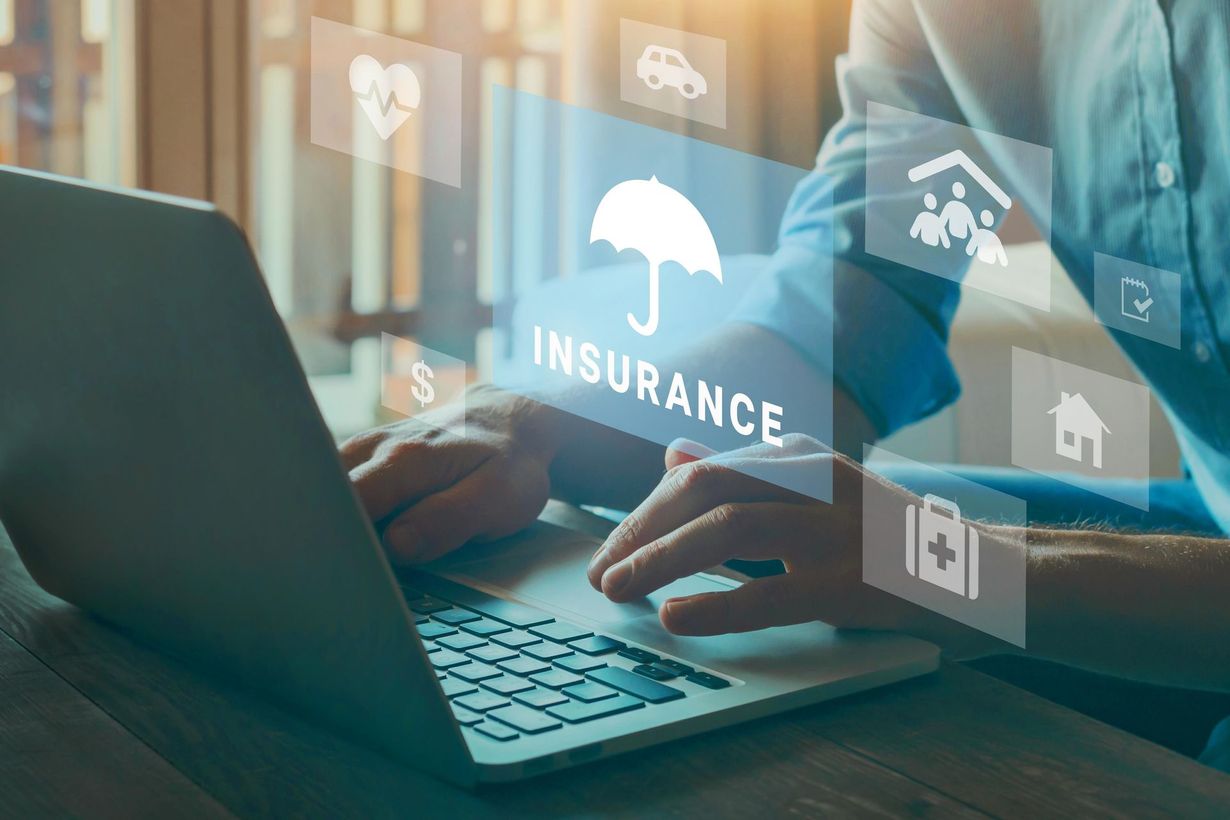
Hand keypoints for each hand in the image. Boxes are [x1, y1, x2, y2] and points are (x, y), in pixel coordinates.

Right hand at [340, 385, 559, 563]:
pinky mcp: (363, 456)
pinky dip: (337, 509)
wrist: (509, 422)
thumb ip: (447, 520)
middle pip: (323, 497)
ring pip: (323, 489)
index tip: (345, 570)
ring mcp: (365, 449)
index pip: (347, 504)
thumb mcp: (498, 499)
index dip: (341, 540)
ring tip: (346, 553)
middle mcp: (375, 448)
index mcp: (405, 460)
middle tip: (339, 572)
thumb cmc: (507, 463)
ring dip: (330, 522)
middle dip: (326, 534)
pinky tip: (354, 531)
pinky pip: (334, 484)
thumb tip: (396, 545)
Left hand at [586, 434, 1008, 655]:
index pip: (701, 471)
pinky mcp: (859, 583)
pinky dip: (719, 605)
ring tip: (619, 590)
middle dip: (640, 528)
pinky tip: (678, 617)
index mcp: (802, 459)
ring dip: (661, 559)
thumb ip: (746, 475)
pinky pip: (774, 593)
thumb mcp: (817, 494)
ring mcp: (840, 529)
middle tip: (601, 571)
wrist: (990, 575)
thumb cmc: (892, 540)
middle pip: (704, 488)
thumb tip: (673, 454)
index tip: (609, 547)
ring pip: (730, 529)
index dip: (644, 510)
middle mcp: (817, 481)